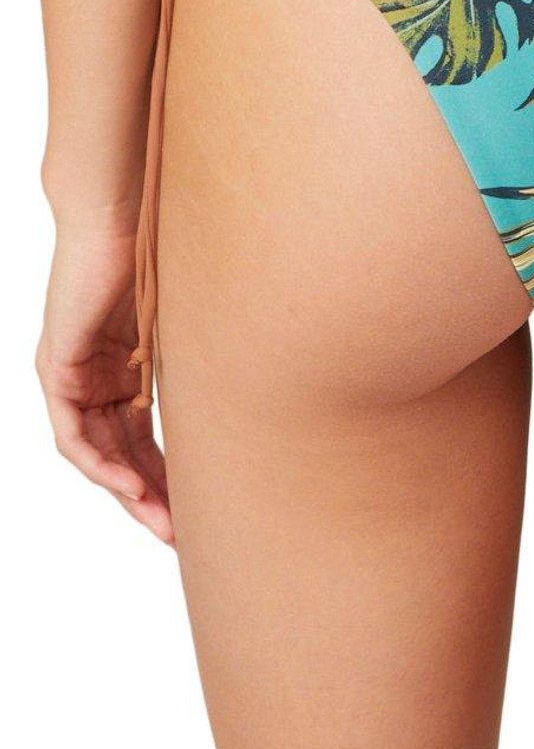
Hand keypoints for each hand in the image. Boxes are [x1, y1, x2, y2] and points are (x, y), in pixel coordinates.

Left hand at [36, 213, 172, 543]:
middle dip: (152, 498)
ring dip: (129, 492)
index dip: (169, 477)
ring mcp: (74, 376)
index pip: (143, 440)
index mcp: (126, 371)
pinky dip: (102, 464)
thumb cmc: (161, 251)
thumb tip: (260, 385)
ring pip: (97, 454)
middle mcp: (96, 379)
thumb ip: (200, 361)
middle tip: (179, 536)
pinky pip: (75, 435)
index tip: (195, 510)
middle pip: (121, 456)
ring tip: (161, 522)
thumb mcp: (187, 324)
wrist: (119, 212)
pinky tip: (131, 484)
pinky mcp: (58, 368)